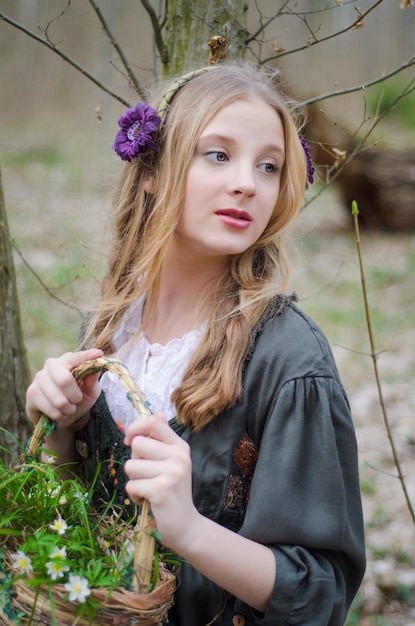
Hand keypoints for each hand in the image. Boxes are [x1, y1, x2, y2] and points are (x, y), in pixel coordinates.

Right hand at [26, 348, 103, 430]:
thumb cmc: (77, 399)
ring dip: (68, 409)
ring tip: (67, 408)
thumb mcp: (90, 391)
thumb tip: (97, 367)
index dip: (87, 356)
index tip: (98, 353)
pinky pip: (50, 409)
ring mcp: (39, 377)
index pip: (77, 357)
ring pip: (59, 400)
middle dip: (75, 397)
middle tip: (76, 401)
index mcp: (68, 360)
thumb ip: (92, 381)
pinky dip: (58, 415)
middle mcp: (52, 364)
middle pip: (64, 381)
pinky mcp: (31, 392)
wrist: (60, 416)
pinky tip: (57, 412)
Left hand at [124, 414, 198, 551]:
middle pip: (137, 444)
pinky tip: (148, 501)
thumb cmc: (172, 493)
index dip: (136, 428)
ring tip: (149, 489)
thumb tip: (158, 414)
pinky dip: (134, 496)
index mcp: (180, 446)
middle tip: (148, 476)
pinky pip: (131, 485)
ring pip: (130, 466)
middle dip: (135, 461)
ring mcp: (172, 472)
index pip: (153, 422)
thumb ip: (162, 440)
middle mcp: (178, 456)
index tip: (130, 442)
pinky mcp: (161, 489)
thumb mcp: (171, 462)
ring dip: (134, 481)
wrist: (186, 526)